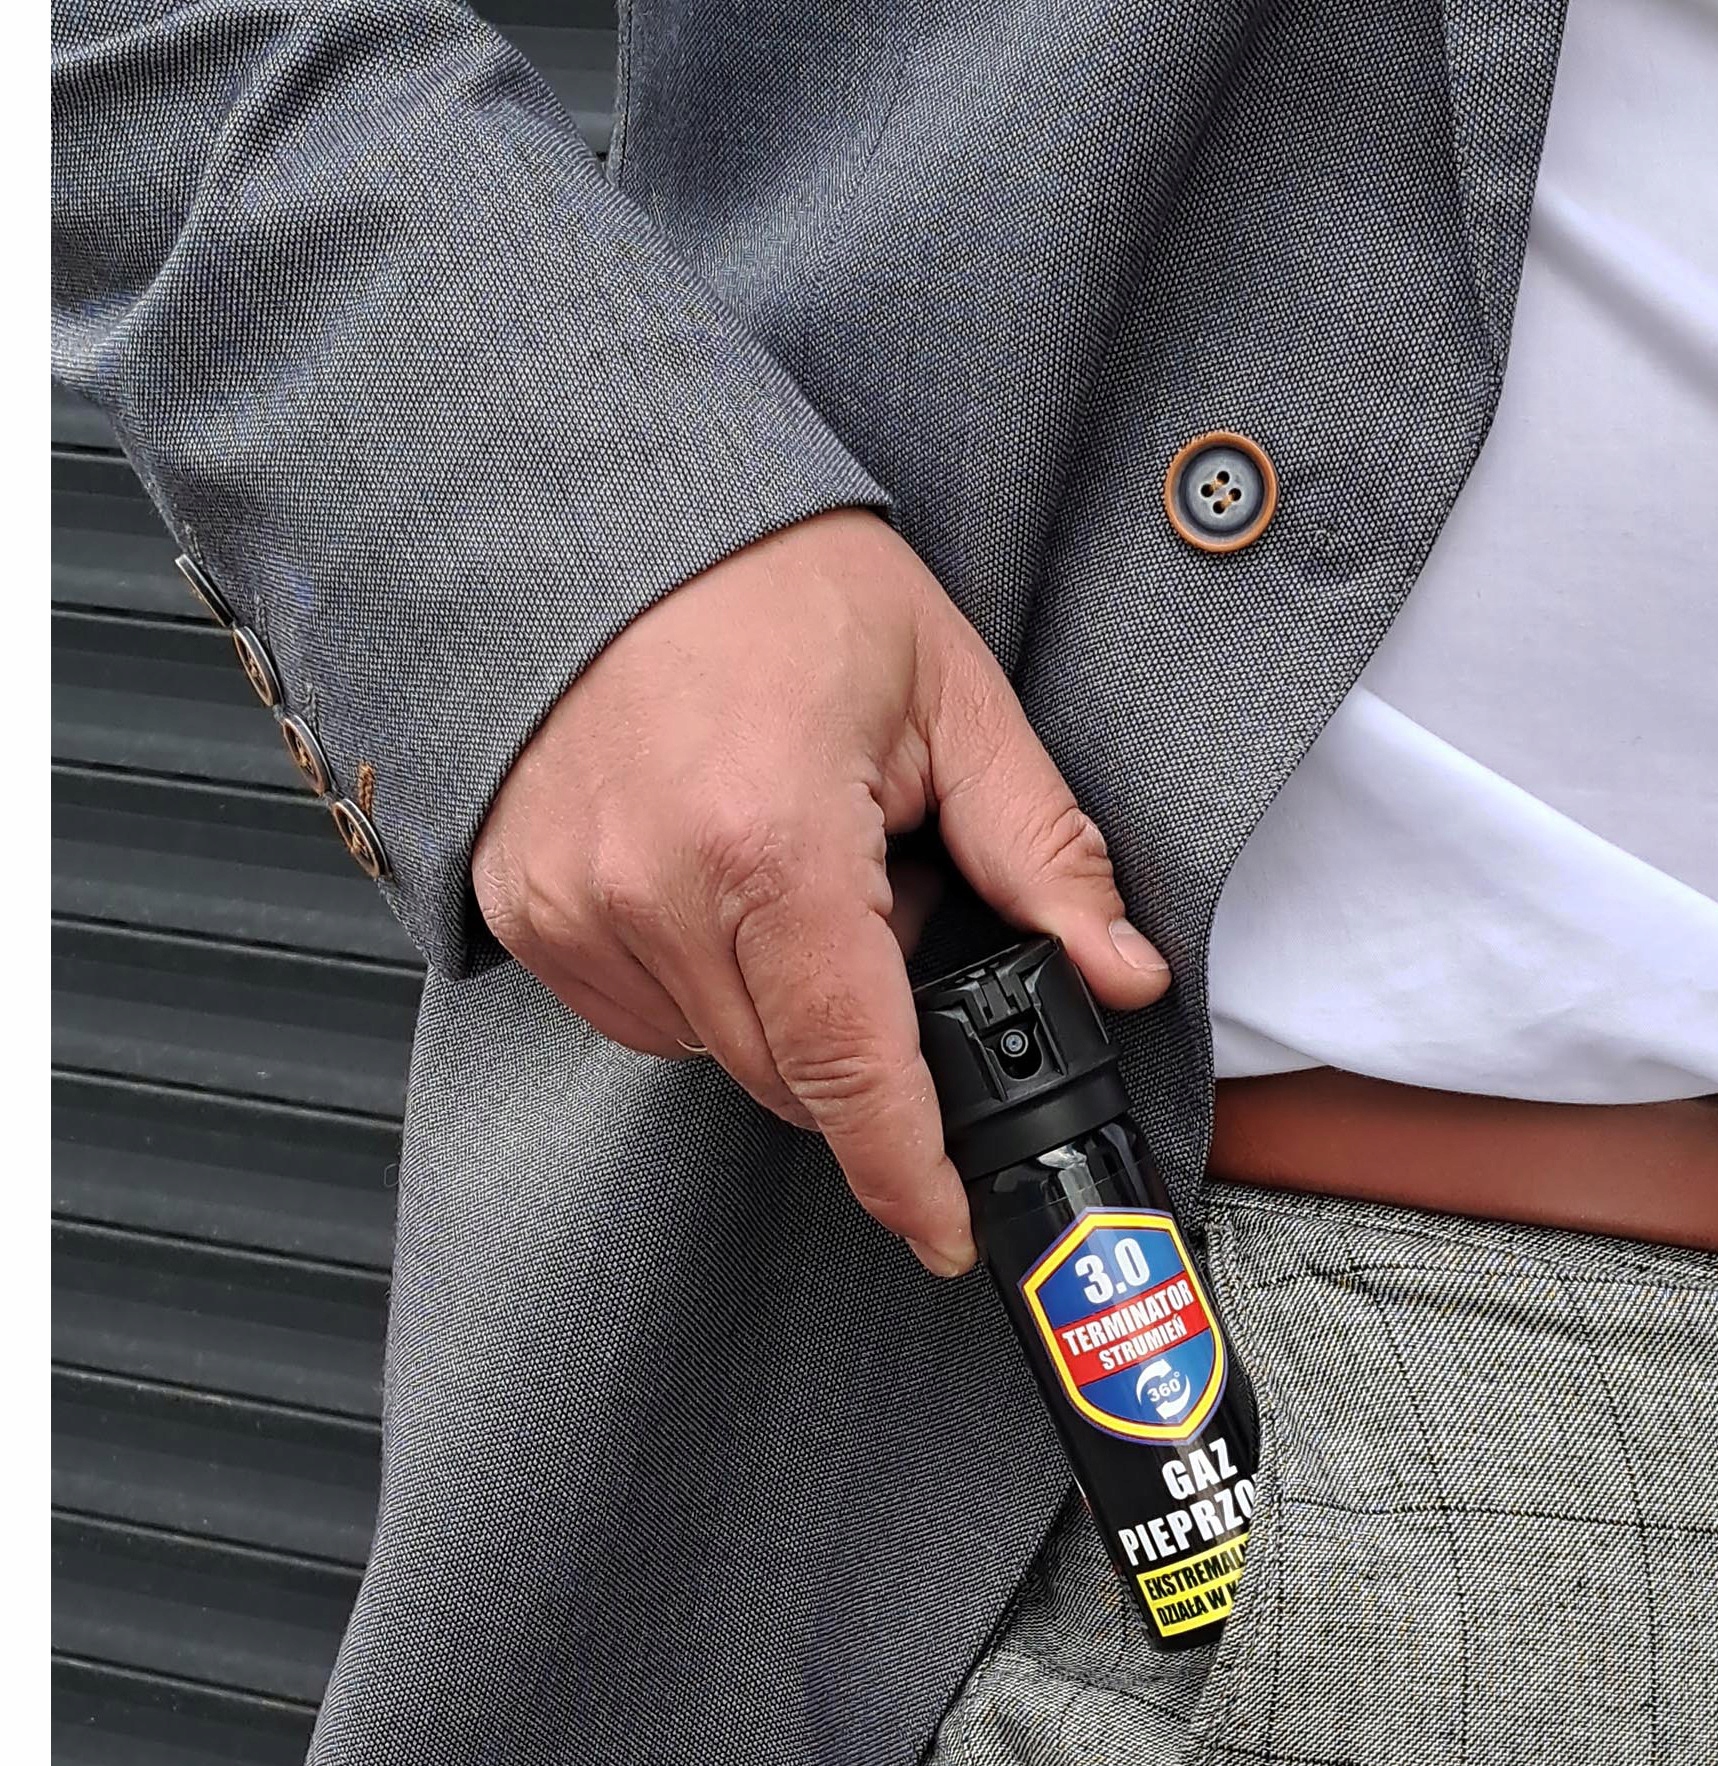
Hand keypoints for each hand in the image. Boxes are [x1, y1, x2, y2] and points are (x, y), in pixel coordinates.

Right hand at [472, 508, 1170, 1275]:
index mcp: (770, 845)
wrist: (597, 511)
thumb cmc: (769, 580)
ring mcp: (572, 912)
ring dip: (783, 1006)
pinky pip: (643, 1010)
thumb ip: (1043, 849)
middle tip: (879, 902)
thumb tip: (1120, 969)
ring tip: (791, 864)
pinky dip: (704, 980)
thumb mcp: (945, 693)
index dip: (907, 1173)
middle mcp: (652, 896)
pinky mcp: (526, 911)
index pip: (853, 1068)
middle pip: (790, 1076)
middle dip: (863, 1042)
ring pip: (716, 1052)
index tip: (941, 1232)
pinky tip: (717, 877)